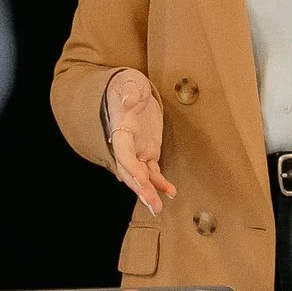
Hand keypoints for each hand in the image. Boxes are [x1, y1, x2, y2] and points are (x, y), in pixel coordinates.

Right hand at [102, 69, 175, 217]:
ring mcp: (137, 151)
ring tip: (158, 208)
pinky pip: (153, 171)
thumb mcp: (128, 82)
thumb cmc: (128, 85)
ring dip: (149, 192)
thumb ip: (129, 91)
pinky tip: (170, 192)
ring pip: (142, 176)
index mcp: (121, 131)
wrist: (130, 89)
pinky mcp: (148, 152)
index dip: (132, 168)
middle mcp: (127, 145)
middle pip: (131, 172)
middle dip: (141, 188)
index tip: (142, 179)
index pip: (124, 154)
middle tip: (152, 204)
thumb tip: (129, 99)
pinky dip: (160, 183)